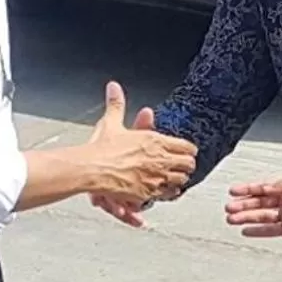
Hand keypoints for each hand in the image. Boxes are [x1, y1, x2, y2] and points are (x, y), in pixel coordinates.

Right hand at [85, 81, 196, 206]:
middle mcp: (160, 159)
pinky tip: (167, 191)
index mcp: (155, 141)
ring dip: (180, 178)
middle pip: (188, 164)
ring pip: (181, 180)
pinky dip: (170, 192)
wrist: (92, 170)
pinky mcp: (148, 193)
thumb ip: (116, 104)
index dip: (189, 149)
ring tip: (177, 177)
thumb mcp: (111, 122)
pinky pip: (168, 194)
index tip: (188, 150)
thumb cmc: (101, 148)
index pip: (186, 146)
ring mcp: (156, 177)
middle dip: (187, 164)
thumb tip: (113, 87)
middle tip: (185, 164)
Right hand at [225, 179, 281, 242]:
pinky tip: (246, 230)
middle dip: (244, 205)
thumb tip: (266, 188)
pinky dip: (258, 230)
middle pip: (260, 203)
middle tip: (229, 208)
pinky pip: (271, 230)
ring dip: (247, 217)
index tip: (234, 191)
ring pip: (262, 216)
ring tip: (232, 220)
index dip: (248, 189)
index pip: (264, 188)